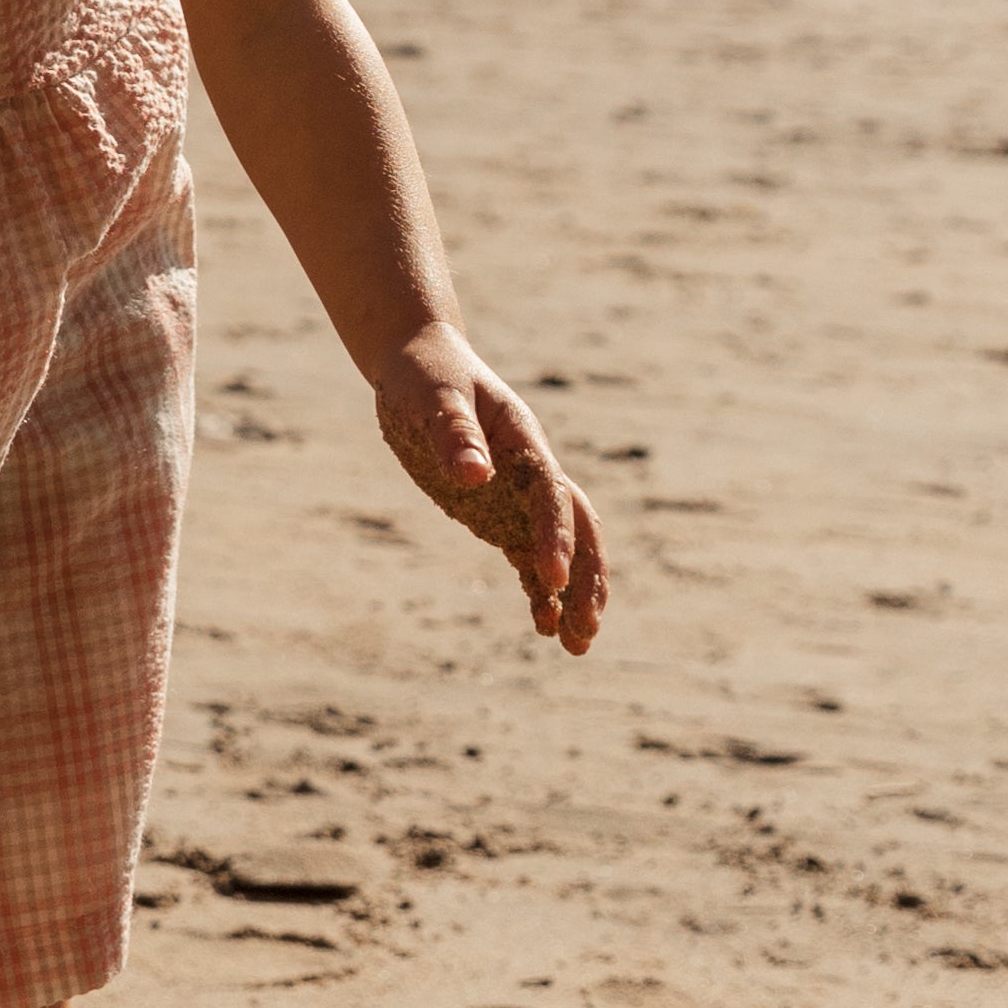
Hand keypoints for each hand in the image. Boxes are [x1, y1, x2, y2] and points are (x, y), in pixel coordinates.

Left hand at [373, 334, 607, 654]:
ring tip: (574, 646)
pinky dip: (540, 589)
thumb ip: (453, 433)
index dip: (554, 535)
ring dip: (574, 594)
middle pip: (578, 527)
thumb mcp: (433, 397)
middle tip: (586, 630)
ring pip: (563, 547)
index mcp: (523, 438)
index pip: (549, 492)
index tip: (552, 579)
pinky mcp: (498, 511)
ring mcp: (518, 494)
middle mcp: (532, 470)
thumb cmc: (426, 373)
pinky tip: (543, 626)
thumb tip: (474, 476)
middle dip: (586, 578)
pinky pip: (528, 554)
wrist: (420, 362)